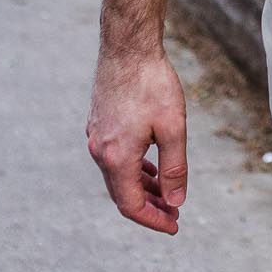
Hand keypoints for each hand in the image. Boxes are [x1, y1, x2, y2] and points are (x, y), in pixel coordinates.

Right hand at [87, 43, 189, 232]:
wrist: (127, 46)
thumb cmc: (153, 83)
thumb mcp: (173, 128)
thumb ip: (174, 169)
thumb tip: (175, 201)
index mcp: (117, 157)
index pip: (131, 205)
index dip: (154, 220)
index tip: (175, 225)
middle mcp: (100, 151)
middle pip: (121, 194)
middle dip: (149, 207)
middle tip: (174, 213)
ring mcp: (96, 136)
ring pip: (117, 176)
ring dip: (141, 188)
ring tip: (165, 193)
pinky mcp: (98, 124)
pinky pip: (114, 158)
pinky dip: (132, 169)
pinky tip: (150, 166)